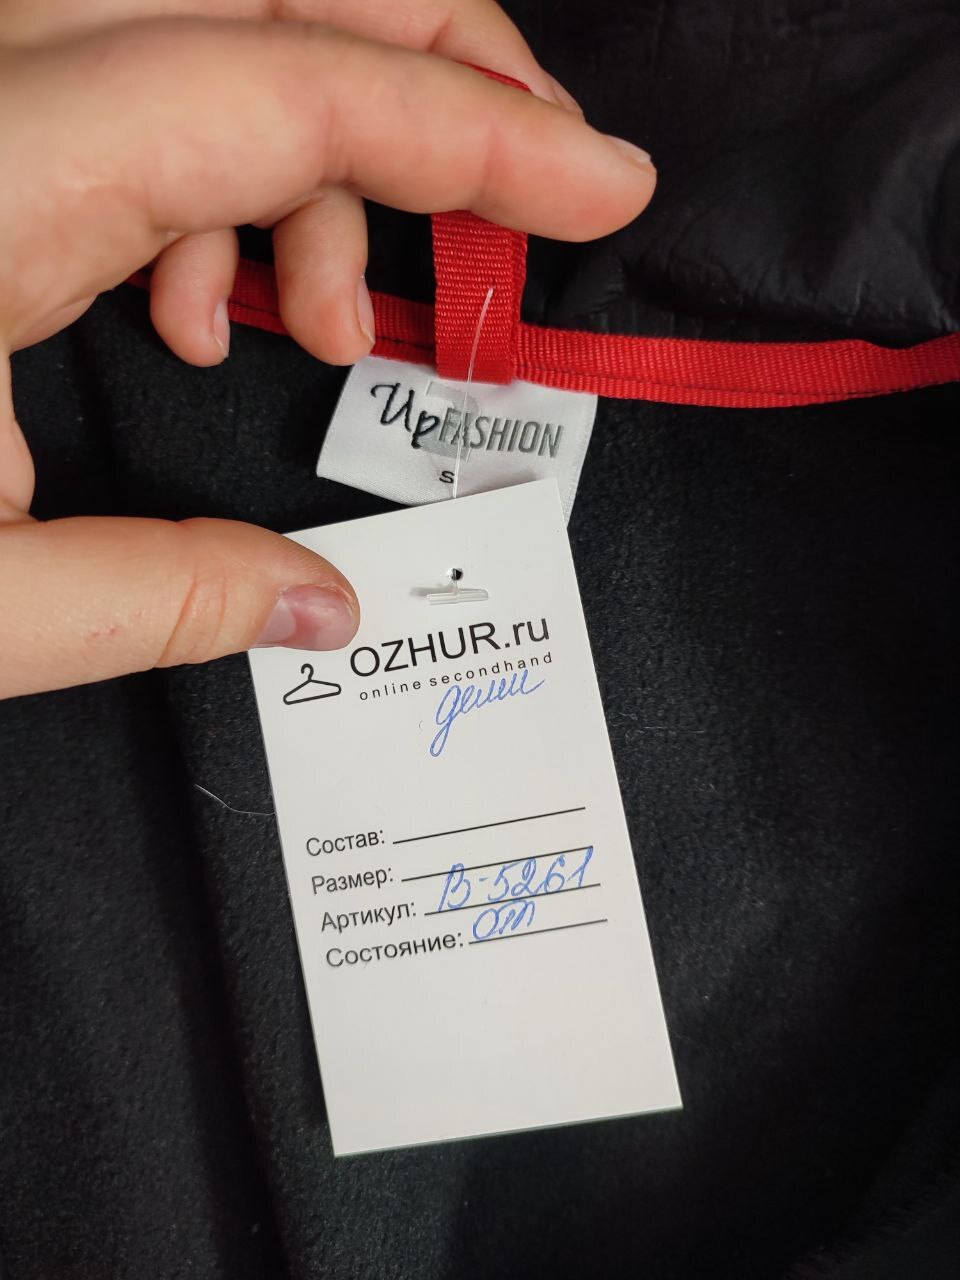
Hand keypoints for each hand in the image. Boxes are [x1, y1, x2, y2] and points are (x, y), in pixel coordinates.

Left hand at [0, 0, 655, 699]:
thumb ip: (170, 598)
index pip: (294, 90)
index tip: (598, 181)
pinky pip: (146, 103)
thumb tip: (316, 605)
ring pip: (216, 41)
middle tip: (533, 180)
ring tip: (334, 330)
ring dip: (320, 163)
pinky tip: (205, 314)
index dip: (474, 134)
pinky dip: (220, 191)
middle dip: (433, 76)